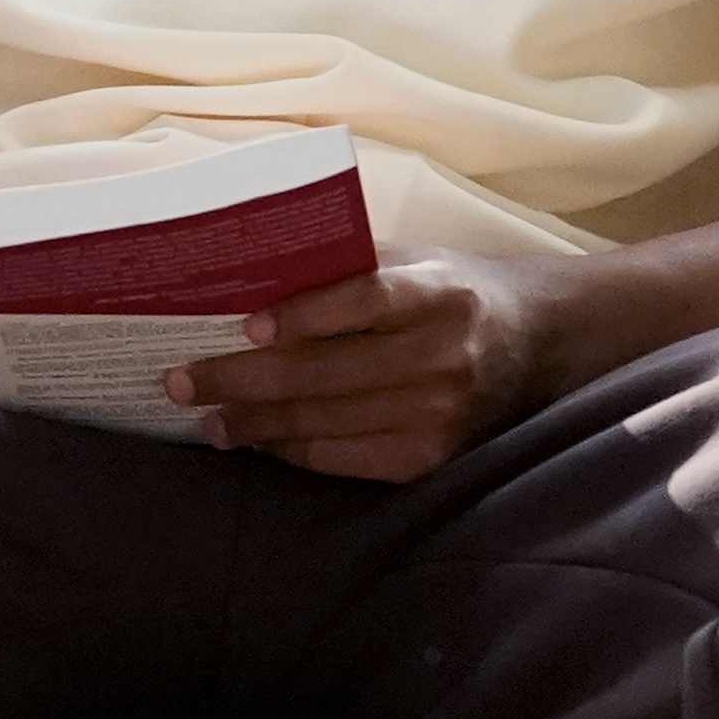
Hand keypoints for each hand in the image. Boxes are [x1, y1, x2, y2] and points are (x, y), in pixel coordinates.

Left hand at [170, 255, 566, 482]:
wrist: (537, 343)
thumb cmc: (451, 290)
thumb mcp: (413, 259)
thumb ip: (345, 269)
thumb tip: (248, 279)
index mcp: (438, 293)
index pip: (363, 301)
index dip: (301, 315)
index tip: (243, 326)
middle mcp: (443, 357)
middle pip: (325, 374)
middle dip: (239, 382)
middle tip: (181, 382)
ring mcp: (440, 415)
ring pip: (325, 424)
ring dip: (254, 425)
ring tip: (207, 419)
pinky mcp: (432, 459)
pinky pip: (344, 459)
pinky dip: (293, 450)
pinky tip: (257, 439)